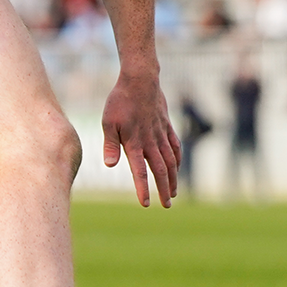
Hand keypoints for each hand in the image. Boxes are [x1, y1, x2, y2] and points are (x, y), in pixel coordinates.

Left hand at [102, 70, 179, 206]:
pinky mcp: (167, 127)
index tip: (146, 203)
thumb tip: (110, 165)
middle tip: (166, 206)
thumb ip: (111, 145)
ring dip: (173, 179)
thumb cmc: (119, 102)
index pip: (140, 171)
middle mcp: (151, 142)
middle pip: (160, 171)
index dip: (143, 188)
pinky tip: (177, 169)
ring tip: (173, 193)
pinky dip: (178, 160)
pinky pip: (175, 147)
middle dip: (163, 190)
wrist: (140, 80)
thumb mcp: (108, 122)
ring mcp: (161, 135)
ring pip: (171, 162)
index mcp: (135, 143)